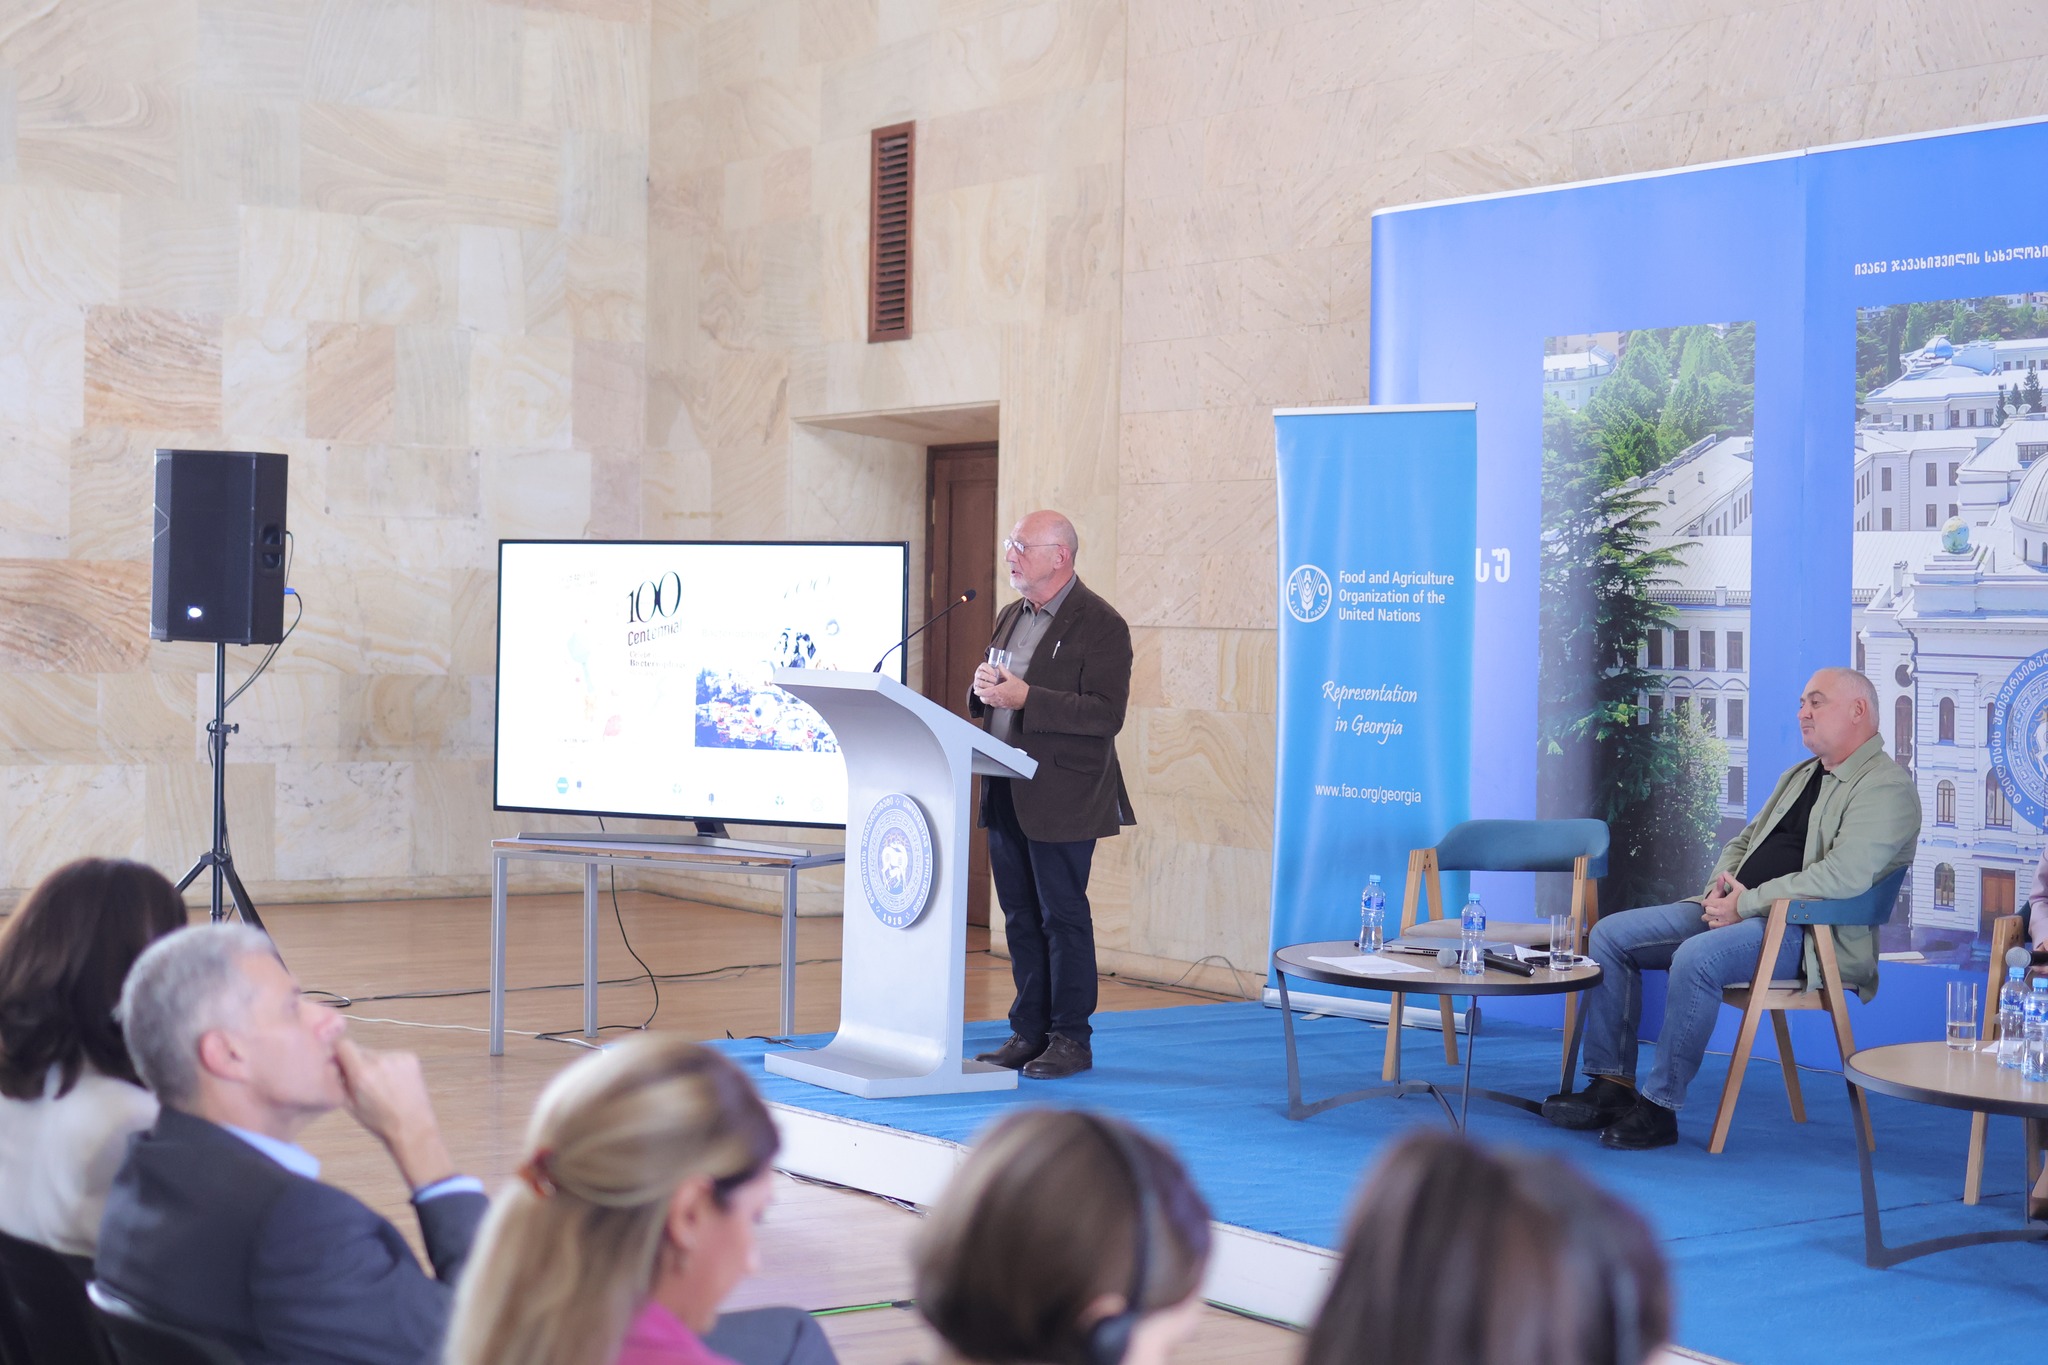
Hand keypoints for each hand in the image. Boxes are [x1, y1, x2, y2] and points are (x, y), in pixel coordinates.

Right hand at [334, 1038, 454, 1191]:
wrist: (411, 1126)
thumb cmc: (379, 1120)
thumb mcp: (349, 1104)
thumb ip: (339, 1080)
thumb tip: (332, 1062)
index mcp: (361, 1073)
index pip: (343, 1043)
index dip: (339, 1051)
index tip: (339, 1060)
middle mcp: (379, 1061)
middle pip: (360, 1049)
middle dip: (357, 1062)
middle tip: (363, 1080)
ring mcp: (397, 1058)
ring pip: (376, 1053)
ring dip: (374, 1064)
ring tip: (382, 1085)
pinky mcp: (411, 1057)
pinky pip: (392, 1056)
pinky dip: (390, 1066)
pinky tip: (395, 1083)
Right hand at [972, 662, 999, 690]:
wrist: (997, 687)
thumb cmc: (998, 678)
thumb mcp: (1000, 673)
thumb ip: (1000, 669)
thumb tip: (1001, 665)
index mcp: (983, 667)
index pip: (984, 666)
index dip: (989, 669)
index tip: (995, 674)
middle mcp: (978, 673)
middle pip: (981, 674)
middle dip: (989, 678)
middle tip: (995, 680)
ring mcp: (977, 681)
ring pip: (980, 682)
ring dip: (987, 684)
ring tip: (994, 686)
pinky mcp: (977, 688)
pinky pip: (978, 690)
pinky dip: (984, 691)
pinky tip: (990, 691)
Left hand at [973, 666, 1027, 709]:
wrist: (1028, 698)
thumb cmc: (1021, 689)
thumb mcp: (1012, 677)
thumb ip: (1004, 671)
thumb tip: (1000, 665)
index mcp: (998, 691)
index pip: (984, 693)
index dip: (979, 692)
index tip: (976, 690)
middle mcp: (997, 699)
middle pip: (984, 699)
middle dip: (981, 696)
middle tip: (981, 692)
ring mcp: (1001, 703)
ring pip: (989, 703)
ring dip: (987, 699)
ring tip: (988, 694)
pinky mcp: (1004, 706)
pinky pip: (995, 705)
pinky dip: (992, 702)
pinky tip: (995, 697)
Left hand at [1701, 874, 1745, 929]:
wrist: (1755, 909)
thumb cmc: (1746, 898)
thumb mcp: (1738, 887)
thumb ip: (1729, 880)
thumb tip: (1724, 872)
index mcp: (1721, 903)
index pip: (1706, 904)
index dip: (1705, 903)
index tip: (1708, 902)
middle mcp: (1720, 913)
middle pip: (1706, 915)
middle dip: (1707, 912)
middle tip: (1711, 910)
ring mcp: (1724, 921)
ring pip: (1710, 923)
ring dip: (1711, 920)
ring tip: (1714, 917)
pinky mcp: (1729, 927)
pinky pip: (1718, 930)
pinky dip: (1716, 927)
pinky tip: (1719, 924)